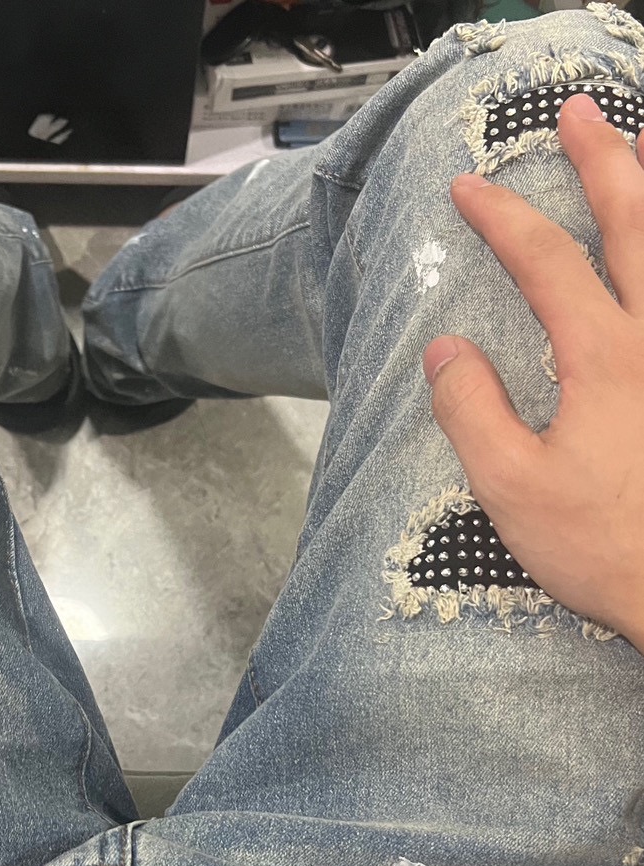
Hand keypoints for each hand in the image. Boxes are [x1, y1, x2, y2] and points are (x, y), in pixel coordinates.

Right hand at [424, 90, 643, 650]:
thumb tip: (445, 349)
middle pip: (636, 224)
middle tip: (578, 116)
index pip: (546, 262)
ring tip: (639, 150)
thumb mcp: (512, 486)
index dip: (502, 218)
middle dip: (602, 162)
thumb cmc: (609, 545)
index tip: (468, 189)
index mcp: (606, 357)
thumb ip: (471, 410)